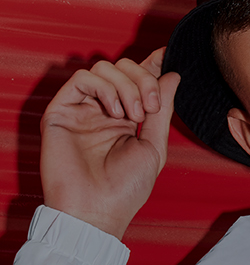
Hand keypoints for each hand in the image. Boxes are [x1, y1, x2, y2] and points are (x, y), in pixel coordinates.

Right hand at [40, 48, 179, 239]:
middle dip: (142, 80)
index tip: (166, 54)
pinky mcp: (62, 110)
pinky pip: (82, 79)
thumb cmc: (125, 190)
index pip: (138, 82)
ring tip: (133, 115)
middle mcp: (104, 111)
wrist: (97, 210)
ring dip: (125, 86)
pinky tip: (114, 110)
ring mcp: (83, 110)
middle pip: (122, 69)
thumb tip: (172, 75)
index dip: (151, 65)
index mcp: (127, 120)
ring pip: (104, 69)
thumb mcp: (154, 147)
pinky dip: (104, 88)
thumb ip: (162, 111)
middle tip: (149, 108)